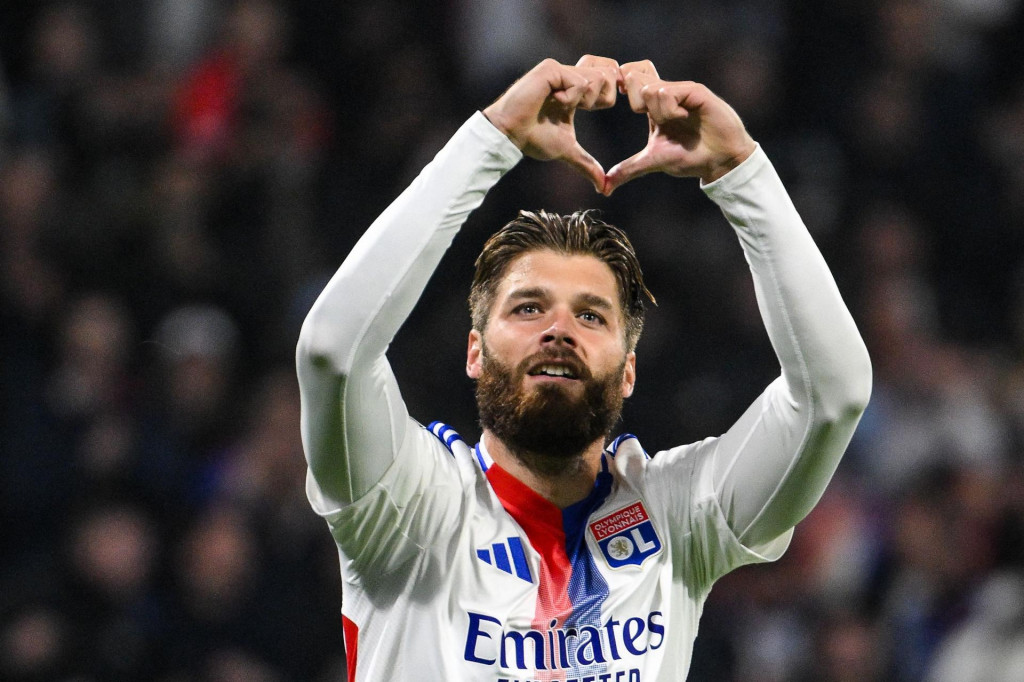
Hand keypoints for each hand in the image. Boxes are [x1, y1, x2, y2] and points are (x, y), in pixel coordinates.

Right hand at [483, 57, 618, 192]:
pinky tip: (551, 101)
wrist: (510, 134)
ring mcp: (561, 70)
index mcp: (575, 90)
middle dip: (600, 99)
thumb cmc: (532, 138)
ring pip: (599, 77)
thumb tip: (603, 187)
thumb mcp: (567, 150)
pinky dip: (570, 99)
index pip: (609, 79)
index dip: (608, 95)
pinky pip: (580, 82)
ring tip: (561, 105)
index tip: (589, 109)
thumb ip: (586, 163)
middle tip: (579, 109)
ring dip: (585, 100)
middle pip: (610, 74)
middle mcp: (569, 75)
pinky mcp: (552, 68)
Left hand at [603, 60, 755, 193]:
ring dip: (658, 112)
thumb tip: (604, 187)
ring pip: (649, 89)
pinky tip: (685, 118)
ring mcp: (680, 90)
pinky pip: (667, 92)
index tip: (630, 109)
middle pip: (634, 75)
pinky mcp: (694, 91)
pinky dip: (670, 110)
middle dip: (634, 100)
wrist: (719, 160)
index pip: (630, 78)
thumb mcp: (654, 161)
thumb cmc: (691, 158)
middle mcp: (665, 93)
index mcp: (652, 106)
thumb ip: (629, 169)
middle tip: (651, 118)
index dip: (623, 88)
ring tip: (676, 122)